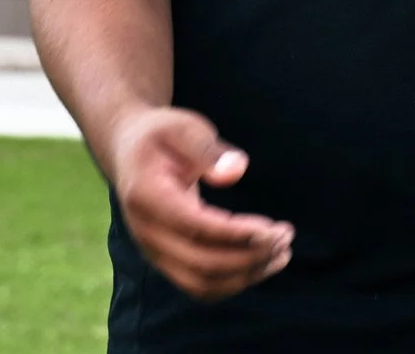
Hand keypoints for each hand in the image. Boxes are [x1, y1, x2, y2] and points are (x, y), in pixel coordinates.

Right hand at [108, 106, 293, 301]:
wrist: (128, 150)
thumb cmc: (161, 135)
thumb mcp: (184, 128)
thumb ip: (208, 150)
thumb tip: (237, 171)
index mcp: (147, 198)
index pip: (196, 228)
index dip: (237, 234)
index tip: (274, 229)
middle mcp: (146, 233)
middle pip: (202, 264)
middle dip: (249, 256)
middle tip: (286, 236)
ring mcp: (153, 251)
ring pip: (202, 284)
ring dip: (246, 274)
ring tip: (283, 252)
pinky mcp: (165, 259)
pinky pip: (200, 286)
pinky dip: (233, 281)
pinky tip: (262, 262)